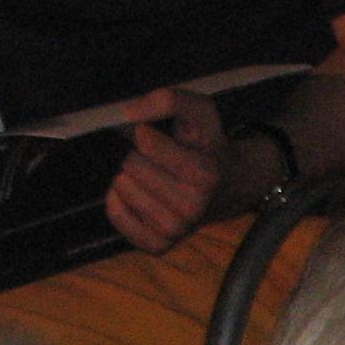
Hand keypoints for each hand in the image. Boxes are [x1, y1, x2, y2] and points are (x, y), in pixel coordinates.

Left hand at [104, 88, 225, 253]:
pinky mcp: (157, 244)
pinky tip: (136, 190)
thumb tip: (127, 112)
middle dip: (135, 152)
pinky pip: (116, 213)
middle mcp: (192, 207)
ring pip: (121, 186)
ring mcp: (175, 229)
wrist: (228, 185)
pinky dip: (117, 197)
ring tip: (150, 173)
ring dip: (128, 174)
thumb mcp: (198, 110)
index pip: (146, 143)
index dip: (143, 132)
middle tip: (153, 156)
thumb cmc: (206, 143)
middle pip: (130, 164)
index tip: (151, 132)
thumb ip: (168, 100)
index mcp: (205, 174)